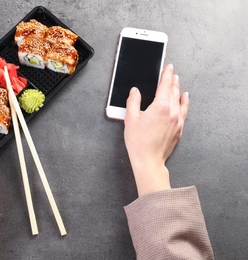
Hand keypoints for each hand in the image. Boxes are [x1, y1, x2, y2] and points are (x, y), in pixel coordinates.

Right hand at [124, 64, 189, 196]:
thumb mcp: (131, 119)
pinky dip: (184, 102)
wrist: (149, 160)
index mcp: (160, 106)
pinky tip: (184, 98)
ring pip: (180, 100)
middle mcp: (172, 112)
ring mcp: (178, 120)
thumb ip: (133, 102)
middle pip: (174, 91)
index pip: (165, 85)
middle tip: (171, 72)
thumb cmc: (139, 142)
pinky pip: (184, 110)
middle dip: (172, 80)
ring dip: (178, 89)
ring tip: (177, 82)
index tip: (168, 67)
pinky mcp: (179, 129)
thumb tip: (135, 91)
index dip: (166, 74)